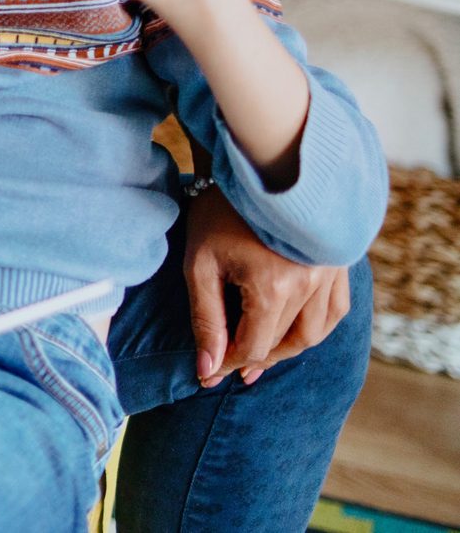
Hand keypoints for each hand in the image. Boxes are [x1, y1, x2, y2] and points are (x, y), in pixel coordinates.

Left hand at [183, 185, 351, 386]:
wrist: (255, 164)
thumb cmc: (219, 211)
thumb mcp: (200, 264)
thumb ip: (206, 319)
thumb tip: (208, 368)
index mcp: (273, 288)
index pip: (252, 346)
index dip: (228, 363)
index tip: (207, 373)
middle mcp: (309, 286)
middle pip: (283, 342)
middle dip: (253, 359)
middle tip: (230, 369)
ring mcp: (329, 275)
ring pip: (315, 333)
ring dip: (287, 350)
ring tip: (260, 358)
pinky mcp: (339, 264)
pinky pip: (335, 311)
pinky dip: (316, 328)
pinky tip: (295, 332)